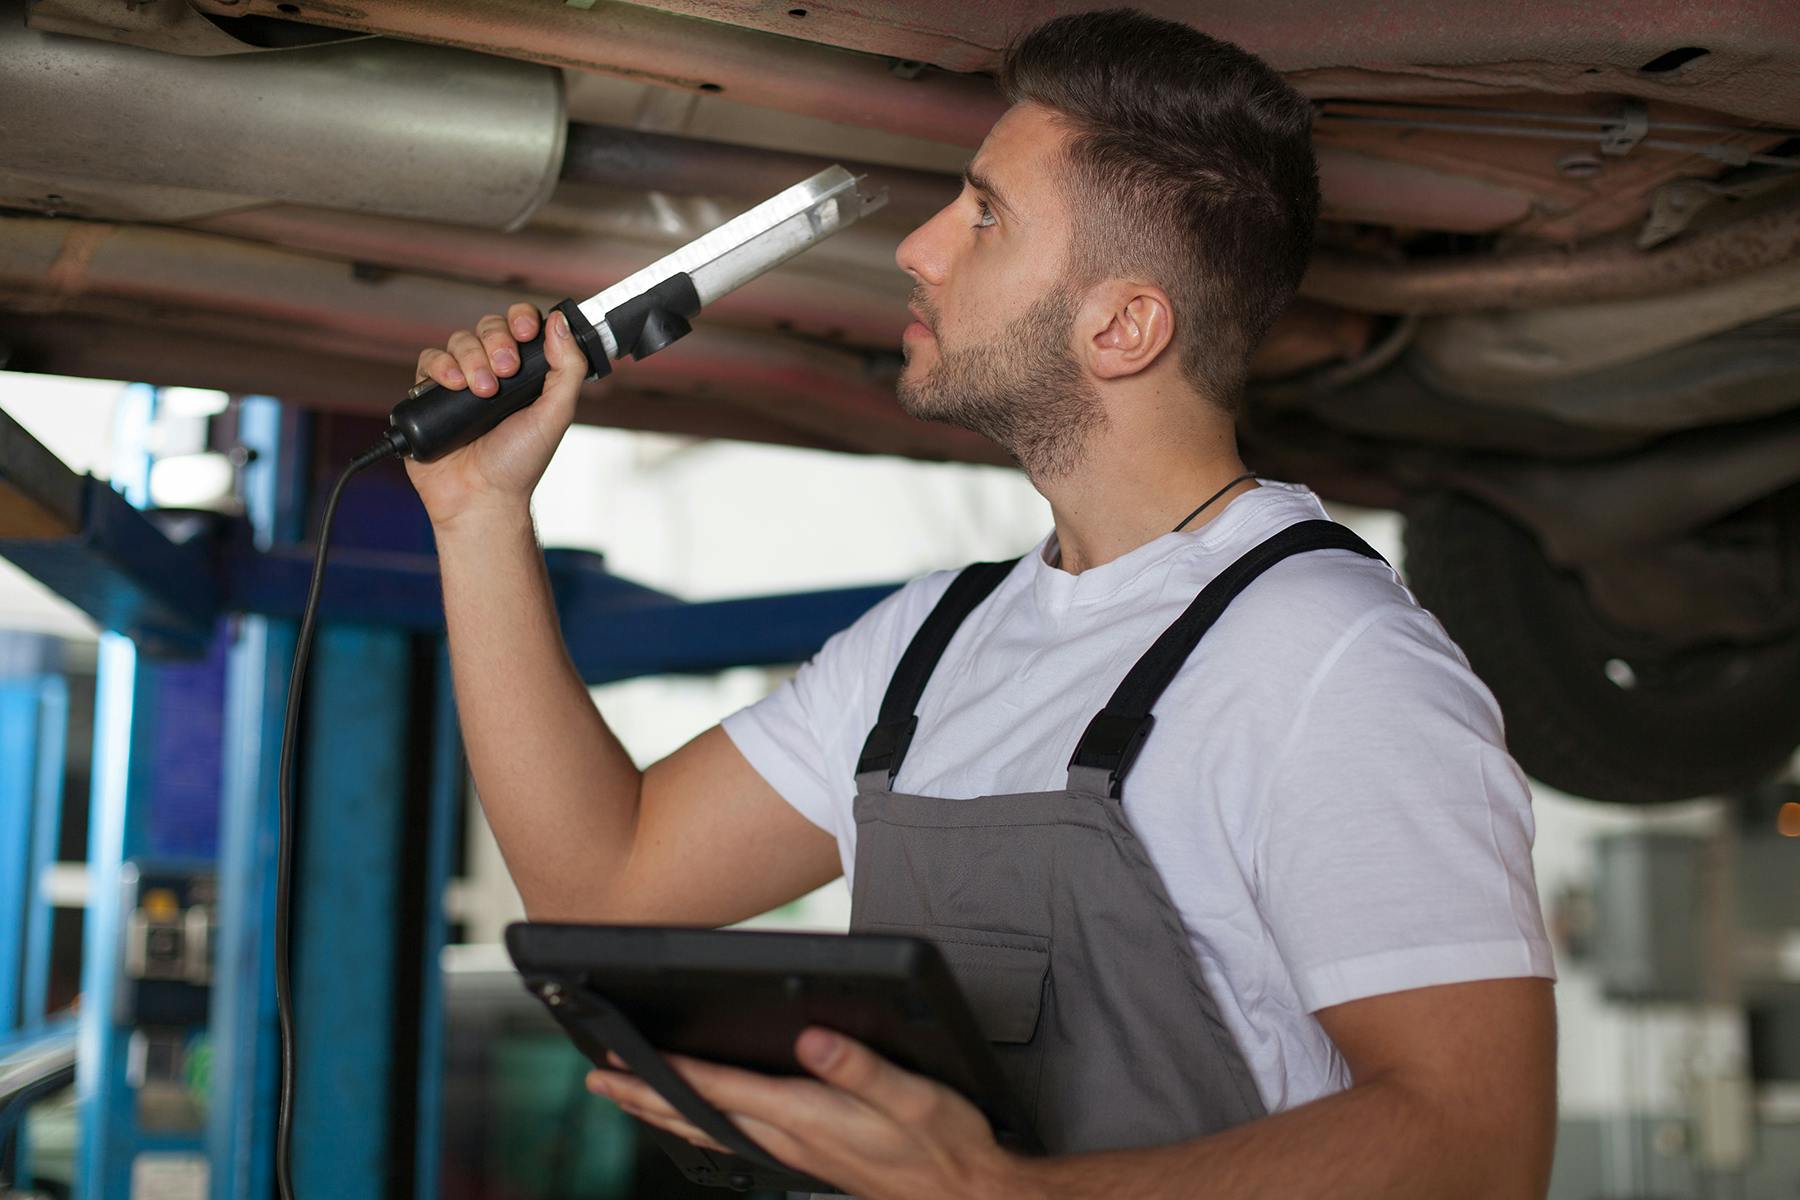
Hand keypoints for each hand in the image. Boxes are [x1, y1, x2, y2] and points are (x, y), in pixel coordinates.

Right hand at [403, 301, 587, 530]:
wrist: (480, 497)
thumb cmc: (520, 464)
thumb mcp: (556, 415)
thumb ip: (567, 369)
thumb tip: (560, 322)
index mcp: (524, 374)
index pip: (521, 326)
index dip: (522, 319)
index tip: (527, 331)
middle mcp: (492, 372)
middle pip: (488, 327)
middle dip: (497, 341)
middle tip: (506, 371)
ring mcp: (460, 382)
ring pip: (459, 341)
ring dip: (472, 358)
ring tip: (483, 391)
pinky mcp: (430, 395)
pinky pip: (429, 360)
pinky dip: (441, 366)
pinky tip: (453, 385)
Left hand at [587, 1029, 1032, 1199]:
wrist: (970, 1195)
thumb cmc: (946, 1146)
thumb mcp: (913, 1096)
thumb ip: (860, 1066)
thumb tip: (811, 1039)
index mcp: (806, 1115)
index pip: (718, 1090)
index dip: (666, 1073)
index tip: (621, 1059)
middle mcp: (790, 1137)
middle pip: (699, 1115)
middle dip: (644, 1095)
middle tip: (596, 1079)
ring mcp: (796, 1152)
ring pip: (713, 1130)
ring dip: (666, 1111)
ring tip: (630, 1094)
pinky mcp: (808, 1157)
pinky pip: (735, 1138)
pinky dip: (704, 1123)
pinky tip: (702, 1118)